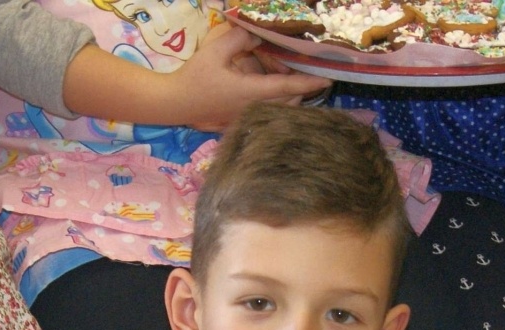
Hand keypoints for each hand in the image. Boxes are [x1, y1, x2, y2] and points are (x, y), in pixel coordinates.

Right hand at [168, 25, 330, 131]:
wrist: (175, 104)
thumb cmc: (194, 77)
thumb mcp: (215, 51)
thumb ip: (239, 38)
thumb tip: (260, 32)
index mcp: (250, 92)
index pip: (288, 87)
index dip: (310, 82)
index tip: (328, 79)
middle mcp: (255, 108)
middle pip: (290, 100)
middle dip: (302, 87)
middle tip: (307, 71)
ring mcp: (249, 117)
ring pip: (281, 108)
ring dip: (290, 94)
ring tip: (289, 77)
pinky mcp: (243, 121)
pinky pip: (270, 112)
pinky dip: (278, 101)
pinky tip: (271, 88)